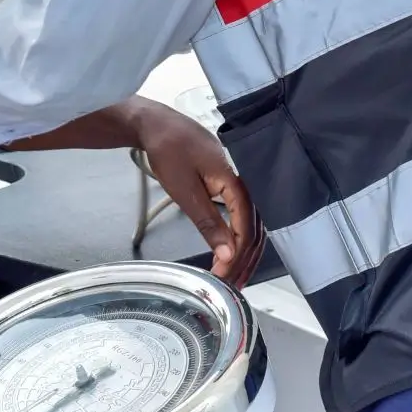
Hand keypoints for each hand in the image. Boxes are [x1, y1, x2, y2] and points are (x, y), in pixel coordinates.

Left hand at [131, 101, 262, 286]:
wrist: (157, 124)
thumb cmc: (169, 152)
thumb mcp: (185, 191)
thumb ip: (209, 223)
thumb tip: (229, 255)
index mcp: (235, 182)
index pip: (247, 227)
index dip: (238, 256)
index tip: (224, 278)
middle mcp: (242, 182)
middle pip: (255, 228)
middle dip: (245, 260)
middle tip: (233, 286)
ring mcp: (237, 182)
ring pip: (251, 223)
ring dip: (244, 252)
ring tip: (233, 276)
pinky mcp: (228, 184)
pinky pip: (241, 214)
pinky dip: (237, 237)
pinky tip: (230, 251)